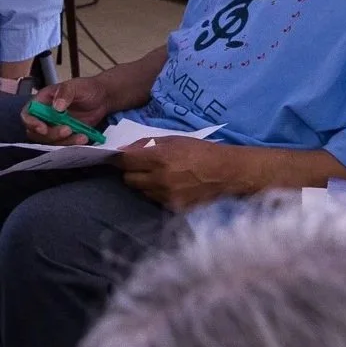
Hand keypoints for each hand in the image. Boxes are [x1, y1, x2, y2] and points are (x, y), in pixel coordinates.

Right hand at [21, 78, 111, 144]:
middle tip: (68, 130)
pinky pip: (64, 143)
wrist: (103, 98)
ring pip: (50, 141)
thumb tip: (56, 107)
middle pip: (36, 132)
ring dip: (64, 141)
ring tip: (81, 136)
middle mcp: (45, 116)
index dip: (31, 123)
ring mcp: (55, 127)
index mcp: (42, 102)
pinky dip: (72, 143)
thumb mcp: (75, 86)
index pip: (28, 114)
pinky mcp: (66, 135)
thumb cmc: (86, 88)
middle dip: (51, 134)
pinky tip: (84, 138)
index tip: (42, 128)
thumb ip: (65, 93)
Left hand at [119, 137, 236, 210]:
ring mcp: (165, 196)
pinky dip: (156, 192)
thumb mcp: (175, 139)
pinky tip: (169, 185)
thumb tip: (124, 151)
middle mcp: (159, 179)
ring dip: (144, 183)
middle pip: (128, 179)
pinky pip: (154, 199)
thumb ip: (147, 144)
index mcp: (159, 158)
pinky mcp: (172, 207)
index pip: (125, 161)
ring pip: (140, 191)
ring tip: (159, 175)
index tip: (118, 157)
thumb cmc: (201, 151)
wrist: (226, 172)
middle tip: (142, 165)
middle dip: (131, 171)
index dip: (119, 158)